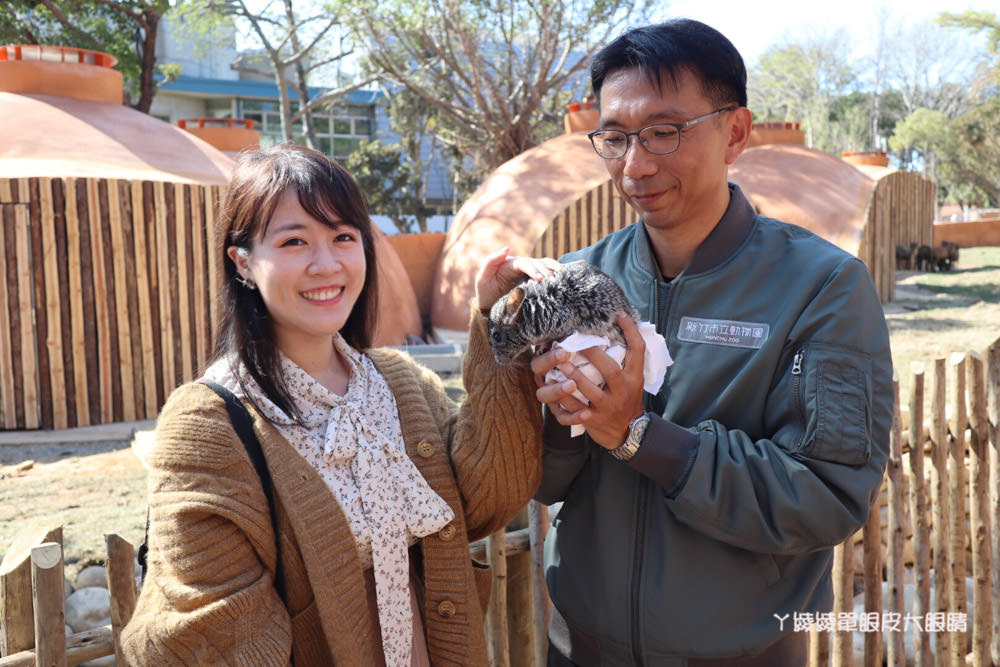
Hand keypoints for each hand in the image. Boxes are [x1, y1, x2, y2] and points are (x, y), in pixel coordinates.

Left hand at [474, 247, 561, 311]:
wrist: (490, 309)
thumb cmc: (485, 292)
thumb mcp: (483, 277)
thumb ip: (491, 261)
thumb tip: (508, 247)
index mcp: (512, 264)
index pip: (525, 264)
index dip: (533, 269)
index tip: (540, 279)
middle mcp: (524, 266)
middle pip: (539, 264)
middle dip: (547, 272)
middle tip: (554, 282)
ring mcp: (532, 273)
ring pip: (548, 267)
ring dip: (556, 271)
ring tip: (564, 278)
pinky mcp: (538, 282)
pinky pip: (551, 274)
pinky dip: (562, 272)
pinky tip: (574, 271)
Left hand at [532, 313, 645, 449]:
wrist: (628, 432)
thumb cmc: (627, 399)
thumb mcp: (634, 380)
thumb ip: (627, 360)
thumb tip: (623, 327)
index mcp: (635, 377)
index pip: (638, 350)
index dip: (630, 332)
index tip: (619, 314)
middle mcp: (623, 391)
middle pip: (612, 372)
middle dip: (595, 357)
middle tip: (579, 342)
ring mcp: (609, 407)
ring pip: (593, 393)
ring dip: (577, 378)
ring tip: (563, 364)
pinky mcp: (595, 420)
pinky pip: (578, 411)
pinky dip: (567, 402)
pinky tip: (555, 390)